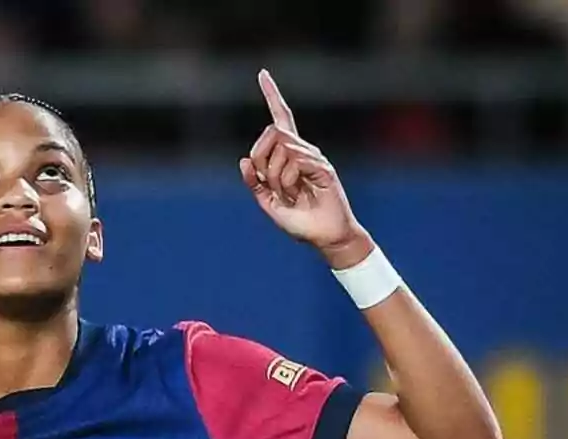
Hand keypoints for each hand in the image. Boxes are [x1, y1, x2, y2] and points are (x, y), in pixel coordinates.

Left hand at [239, 70, 371, 267]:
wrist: (324, 237)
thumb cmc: (299, 221)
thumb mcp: (268, 203)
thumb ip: (255, 183)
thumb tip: (243, 160)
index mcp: (288, 155)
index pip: (279, 119)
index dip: (272, 95)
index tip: (263, 73)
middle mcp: (301, 150)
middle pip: (270, 134)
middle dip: (262, 161)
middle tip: (273, 187)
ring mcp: (313, 157)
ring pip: (281, 150)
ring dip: (277, 179)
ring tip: (291, 195)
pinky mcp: (323, 167)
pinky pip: (296, 161)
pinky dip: (289, 182)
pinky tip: (300, 193)